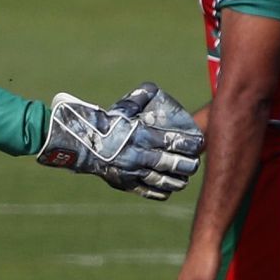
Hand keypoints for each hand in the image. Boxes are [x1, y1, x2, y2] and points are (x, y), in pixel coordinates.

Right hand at [38, 86, 203, 199]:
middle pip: (171, 163)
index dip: (189, 144)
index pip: (172, 141)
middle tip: (194, 164)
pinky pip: (147, 191)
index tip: (199, 144)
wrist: (79, 143)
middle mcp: (138, 155)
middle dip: (187, 165)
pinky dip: (161, 191)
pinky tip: (169, 189)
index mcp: (140, 135)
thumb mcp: (122, 108)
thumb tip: (153, 87)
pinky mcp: (125, 184)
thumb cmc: (104, 123)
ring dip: (177, 181)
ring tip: (184, 179)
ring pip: (162, 180)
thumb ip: (139, 98)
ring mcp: (132, 172)